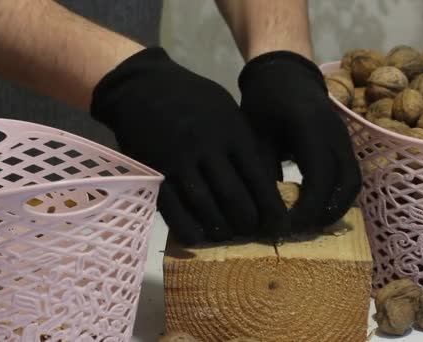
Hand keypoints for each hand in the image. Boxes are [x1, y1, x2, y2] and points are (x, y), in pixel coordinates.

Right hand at [91, 47, 287, 244]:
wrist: (143, 84)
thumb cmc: (193, 99)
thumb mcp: (226, 110)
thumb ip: (244, 143)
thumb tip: (266, 182)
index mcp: (232, 132)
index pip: (258, 178)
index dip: (271, 208)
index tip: (279, 226)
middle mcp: (208, 148)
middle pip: (234, 197)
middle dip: (248, 223)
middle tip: (252, 233)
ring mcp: (179, 161)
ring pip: (206, 207)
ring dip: (220, 228)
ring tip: (228, 235)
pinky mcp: (154, 172)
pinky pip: (172, 209)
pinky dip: (187, 228)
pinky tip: (198, 238)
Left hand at [239, 51, 361, 231]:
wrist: (285, 73)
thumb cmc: (264, 102)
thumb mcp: (255, 136)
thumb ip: (262, 171)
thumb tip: (265, 213)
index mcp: (311, 129)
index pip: (320, 178)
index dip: (307, 209)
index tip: (286, 226)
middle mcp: (336, 134)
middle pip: (347, 184)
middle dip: (326, 213)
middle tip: (301, 231)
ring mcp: (345, 138)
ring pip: (354, 182)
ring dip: (336, 207)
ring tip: (310, 224)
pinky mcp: (346, 143)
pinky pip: (350, 175)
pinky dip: (338, 195)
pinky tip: (316, 207)